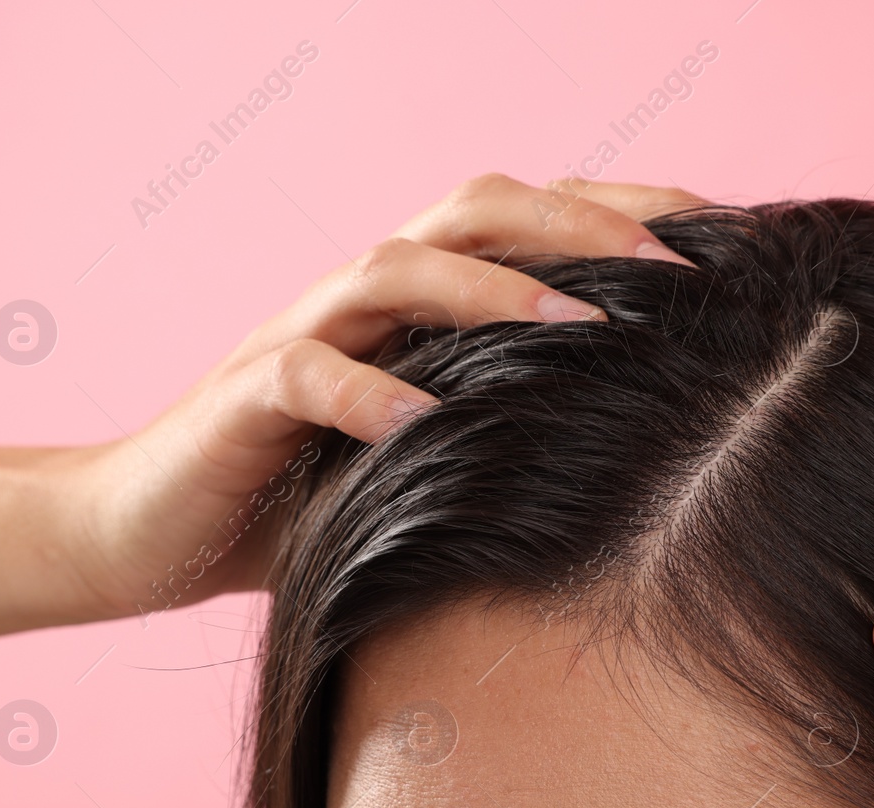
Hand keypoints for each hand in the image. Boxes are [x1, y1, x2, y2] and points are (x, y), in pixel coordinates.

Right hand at [68, 174, 704, 620]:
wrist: (150, 531)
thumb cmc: (307, 497)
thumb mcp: (432, 458)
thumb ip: (508, 428)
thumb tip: (652, 454)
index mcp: (418, 303)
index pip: (527, 223)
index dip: (621, 210)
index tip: (723, 238)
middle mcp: (363, 298)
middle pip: (471, 211)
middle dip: (577, 222)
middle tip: (674, 263)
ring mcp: (301, 337)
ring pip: (394, 269)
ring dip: (489, 291)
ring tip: (577, 328)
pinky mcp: (244, 398)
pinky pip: (305, 374)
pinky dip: (365, 392)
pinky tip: (421, 424)